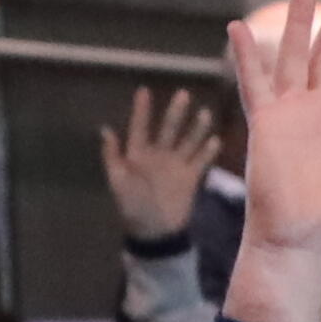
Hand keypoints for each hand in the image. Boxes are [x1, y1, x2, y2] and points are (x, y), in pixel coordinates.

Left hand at [102, 88, 221, 244]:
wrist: (153, 231)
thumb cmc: (131, 205)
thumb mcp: (118, 181)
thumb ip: (112, 156)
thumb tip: (105, 130)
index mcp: (138, 154)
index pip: (140, 128)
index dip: (141, 111)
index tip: (144, 90)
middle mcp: (159, 154)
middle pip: (168, 129)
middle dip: (175, 113)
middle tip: (183, 95)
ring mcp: (177, 164)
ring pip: (188, 140)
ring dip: (196, 128)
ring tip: (203, 113)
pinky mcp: (191, 175)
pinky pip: (201, 159)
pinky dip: (208, 150)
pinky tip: (215, 139)